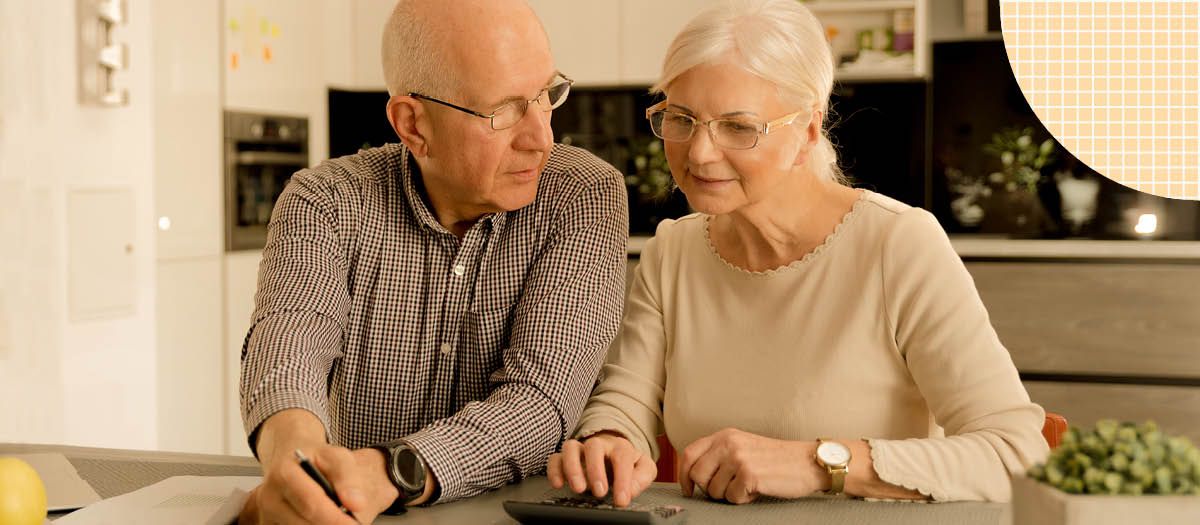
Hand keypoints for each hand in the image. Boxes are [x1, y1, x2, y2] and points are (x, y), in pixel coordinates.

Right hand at [240, 410, 398, 523]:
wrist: (292, 456)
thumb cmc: (314, 456)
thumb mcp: (336, 456)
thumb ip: (347, 478)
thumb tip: (356, 504)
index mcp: (283, 473)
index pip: (311, 503)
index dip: (334, 518)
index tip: (354, 524)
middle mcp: (269, 496)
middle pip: (303, 523)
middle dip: (330, 524)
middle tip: (350, 521)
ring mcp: (266, 513)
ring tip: (335, 516)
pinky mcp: (269, 523)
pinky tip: (321, 518)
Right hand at [546, 431, 656, 506]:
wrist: (612, 453)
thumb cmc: (627, 462)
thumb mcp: (643, 467)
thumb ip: (642, 476)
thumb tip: (631, 489)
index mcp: (620, 446)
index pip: (622, 457)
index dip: (622, 479)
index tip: (621, 500)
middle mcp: (599, 445)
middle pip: (593, 446)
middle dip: (595, 470)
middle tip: (599, 492)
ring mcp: (580, 449)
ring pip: (570, 448)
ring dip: (572, 468)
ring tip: (578, 488)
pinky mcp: (565, 458)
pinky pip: (555, 458)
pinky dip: (554, 470)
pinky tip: (558, 484)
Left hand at [678, 428, 822, 503]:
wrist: (806, 461)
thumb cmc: (775, 459)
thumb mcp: (743, 445)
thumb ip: (719, 453)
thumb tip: (694, 474)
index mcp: (724, 435)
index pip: (689, 454)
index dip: (684, 475)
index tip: (688, 488)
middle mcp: (728, 443)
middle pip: (697, 475)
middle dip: (709, 489)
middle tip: (729, 488)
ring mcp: (738, 458)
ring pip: (713, 490)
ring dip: (729, 494)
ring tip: (747, 485)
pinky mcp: (749, 474)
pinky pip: (732, 498)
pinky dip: (744, 499)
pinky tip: (757, 489)